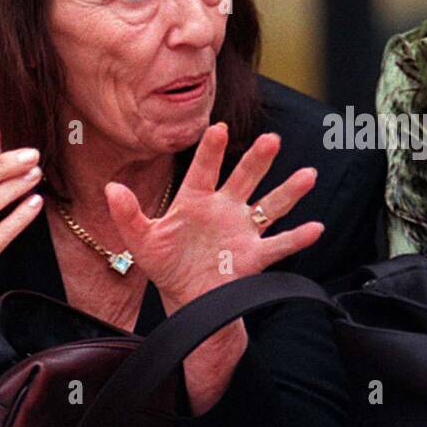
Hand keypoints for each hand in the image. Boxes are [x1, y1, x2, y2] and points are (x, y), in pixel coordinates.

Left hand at [105, 121, 323, 310]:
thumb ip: (127, 215)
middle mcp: (225, 209)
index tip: (217, 129)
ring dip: (289, 191)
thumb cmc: (166, 263)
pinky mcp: (254, 255)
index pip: (204, 170)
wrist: (187, 298)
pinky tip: (315, 228)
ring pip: (270, 206)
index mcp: (196, 200)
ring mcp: (242, 230)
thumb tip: (111, 188)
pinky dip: (298, 238)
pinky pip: (279, 244)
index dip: (210, 151)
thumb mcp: (141, 241)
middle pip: (244, 178)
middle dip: (257, 160)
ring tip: (308, 176)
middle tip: (271, 140)